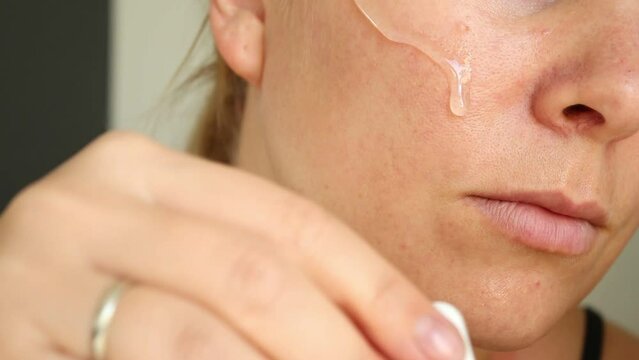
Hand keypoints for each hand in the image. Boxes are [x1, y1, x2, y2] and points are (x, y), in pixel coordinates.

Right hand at [0, 131, 464, 359]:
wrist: (4, 311)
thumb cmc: (110, 291)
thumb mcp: (189, 261)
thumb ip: (278, 282)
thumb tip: (406, 329)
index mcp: (139, 171)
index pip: (288, 222)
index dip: (375, 287)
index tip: (438, 344)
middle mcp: (84, 209)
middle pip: (252, 278)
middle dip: (343, 345)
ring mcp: (34, 277)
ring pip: (197, 340)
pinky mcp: (12, 343)